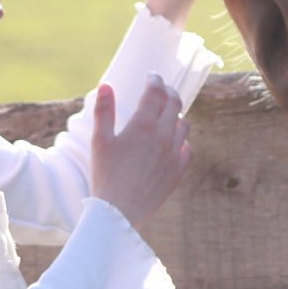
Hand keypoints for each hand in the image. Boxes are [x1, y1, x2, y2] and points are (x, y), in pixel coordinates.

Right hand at [89, 77, 190, 224]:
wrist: (119, 212)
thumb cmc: (105, 175)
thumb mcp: (100, 140)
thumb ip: (103, 111)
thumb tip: (106, 86)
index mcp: (143, 125)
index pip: (155, 92)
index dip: (154, 80)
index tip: (152, 76)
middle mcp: (164, 136)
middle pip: (174, 103)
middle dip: (168, 92)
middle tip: (162, 90)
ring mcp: (174, 153)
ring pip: (183, 124)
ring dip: (176, 115)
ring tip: (167, 114)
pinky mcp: (178, 171)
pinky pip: (187, 148)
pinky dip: (181, 139)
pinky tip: (172, 141)